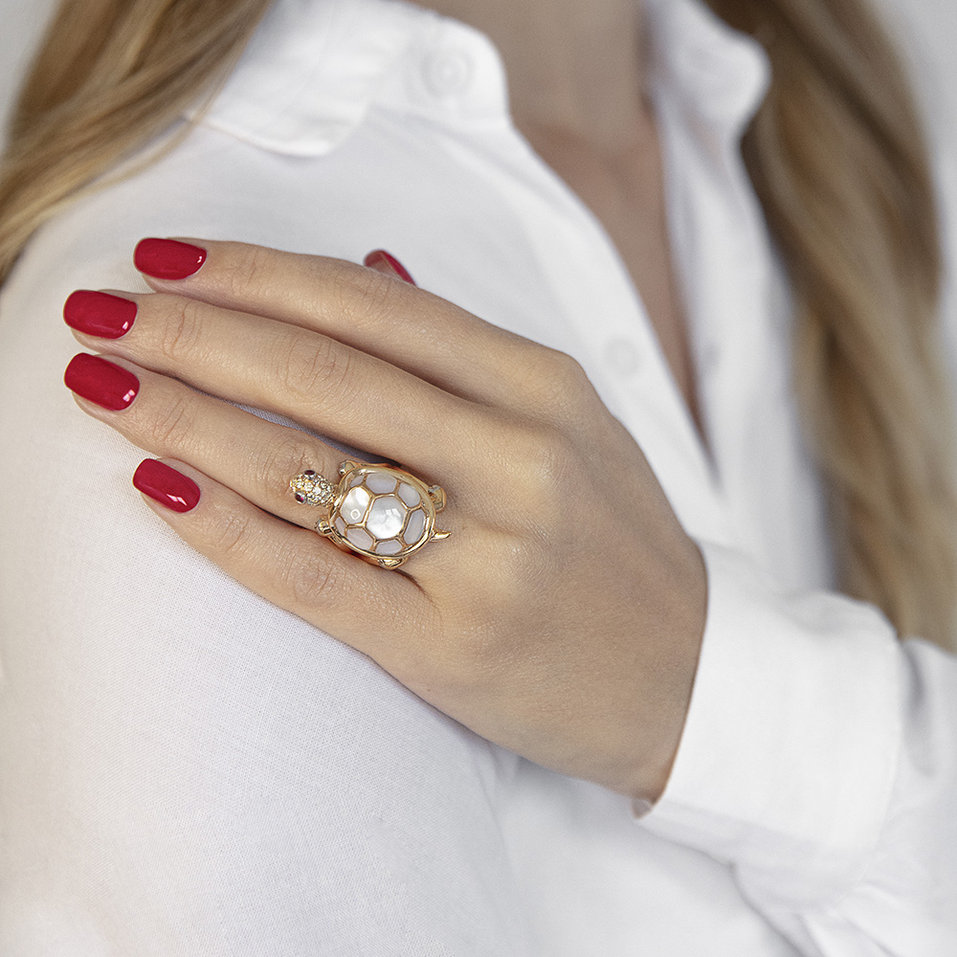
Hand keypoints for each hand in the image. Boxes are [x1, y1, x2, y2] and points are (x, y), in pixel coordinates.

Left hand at [63, 239, 705, 802]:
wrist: (689, 677)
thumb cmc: (616, 544)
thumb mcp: (572, 424)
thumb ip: (468, 352)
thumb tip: (368, 272)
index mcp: (545, 389)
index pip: (373, 308)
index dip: (257, 274)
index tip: (167, 258)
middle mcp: (520, 459)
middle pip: (324, 376)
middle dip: (195, 333)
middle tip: (101, 313)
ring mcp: (489, 556)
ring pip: (307, 469)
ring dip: (187, 419)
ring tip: (103, 387)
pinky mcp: (452, 646)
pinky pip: (316, 578)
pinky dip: (227, 530)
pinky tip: (159, 489)